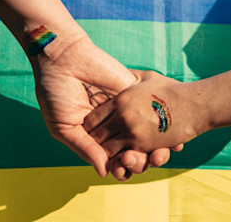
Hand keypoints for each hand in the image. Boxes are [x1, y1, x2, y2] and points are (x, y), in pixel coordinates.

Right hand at [31, 35, 174, 176]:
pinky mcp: (135, 93)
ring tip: (153, 155)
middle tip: (138, 161)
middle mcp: (112, 125)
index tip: (123, 173)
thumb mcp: (64, 126)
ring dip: (153, 149)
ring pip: (145, 136)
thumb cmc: (56, 92)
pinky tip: (173, 140)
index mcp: (94, 136)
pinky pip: (154, 112)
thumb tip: (105, 172)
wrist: (64, 58)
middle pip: (132, 150)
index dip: (120, 168)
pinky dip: (166, 128)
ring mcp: (126, 110)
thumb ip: (84, 148)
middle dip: (139, 161)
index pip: (112, 159)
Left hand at [84, 70, 207, 157]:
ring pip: (106, 150)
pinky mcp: (143, 145)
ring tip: (114, 153)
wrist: (194, 105)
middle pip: (95, 135)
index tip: (97, 130)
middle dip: (97, 142)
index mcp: (120, 99)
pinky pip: (122, 158)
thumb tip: (121, 73)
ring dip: (109, 154)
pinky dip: (122, 161)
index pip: (92, 118)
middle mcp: (121, 115)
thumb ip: (131, 77)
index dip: (92, 126)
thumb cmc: (172, 90)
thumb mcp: (148, 78)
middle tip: (102, 146)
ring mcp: (131, 131)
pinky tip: (126, 158)